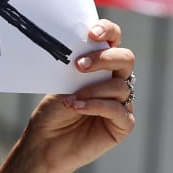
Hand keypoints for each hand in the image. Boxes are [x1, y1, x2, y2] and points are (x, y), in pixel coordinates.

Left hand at [23, 19, 135, 172]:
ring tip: (71, 98)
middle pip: (126, 58)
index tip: (92, 33)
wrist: (46, 141)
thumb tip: (83, 46)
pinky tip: (77, 106)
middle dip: (104, 58)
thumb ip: (79, 64)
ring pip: (120, 85)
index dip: (108, 31)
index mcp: (102, 64)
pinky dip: (96, 105)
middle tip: (79, 66)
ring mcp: (122, 102)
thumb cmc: (53, 110)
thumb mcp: (62, 80)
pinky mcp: (123, 125)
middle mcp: (116, 80)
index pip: (114, 38)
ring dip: (93, 89)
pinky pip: (117, 109)